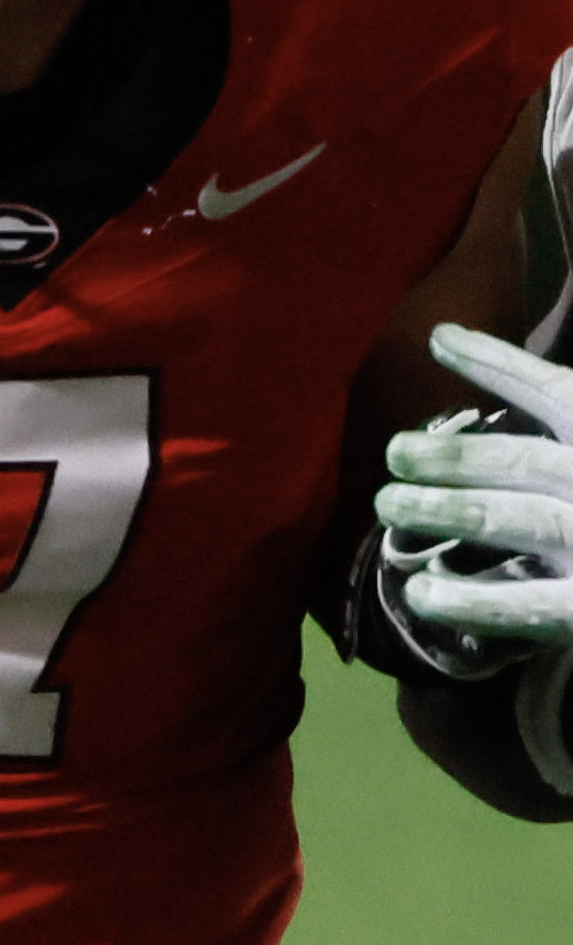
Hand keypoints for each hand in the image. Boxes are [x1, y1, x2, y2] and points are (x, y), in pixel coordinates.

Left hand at [371, 323, 572, 660]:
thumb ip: (566, 416)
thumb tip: (481, 352)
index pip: (557, 390)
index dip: (495, 364)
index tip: (438, 340)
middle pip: (519, 461)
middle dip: (450, 456)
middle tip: (395, 453)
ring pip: (508, 520)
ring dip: (441, 509)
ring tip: (389, 504)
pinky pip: (520, 605)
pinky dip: (466, 600)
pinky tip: (421, 593)